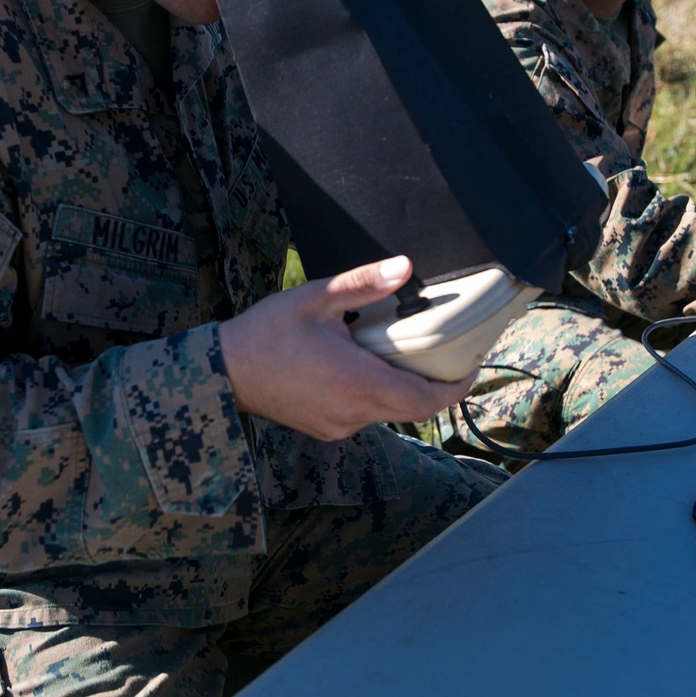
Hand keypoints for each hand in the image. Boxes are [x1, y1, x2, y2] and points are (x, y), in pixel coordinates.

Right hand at [217, 255, 477, 441]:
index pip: (426, 400)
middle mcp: (353, 413)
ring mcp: (339, 426)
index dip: (456, 387)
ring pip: (388, 412)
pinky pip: (364, 415)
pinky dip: (374, 395)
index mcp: (358, 383)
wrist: (224, 371)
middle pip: (413, 408)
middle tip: (442, 353)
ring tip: (395, 352)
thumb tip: (405, 266)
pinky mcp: (326, 429)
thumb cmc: (267, 332)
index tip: (471, 366)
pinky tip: (362, 367)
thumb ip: (364, 285)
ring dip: (399, 387)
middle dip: (433, 384)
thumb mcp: (317, 299)